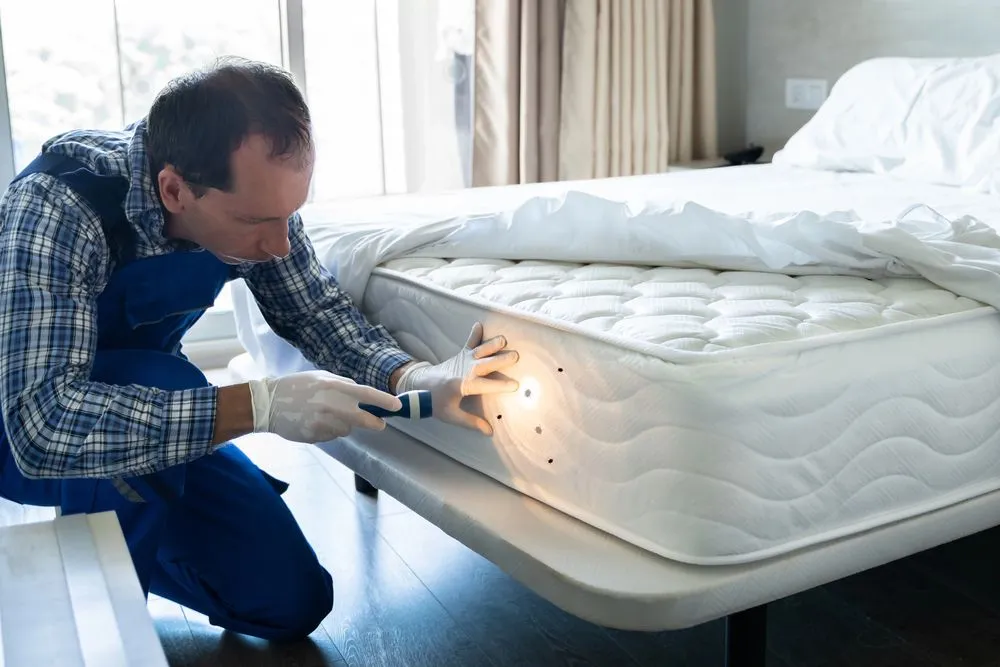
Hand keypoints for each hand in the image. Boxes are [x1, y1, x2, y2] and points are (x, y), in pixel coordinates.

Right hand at [248, 370, 400, 443]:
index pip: (366, 394)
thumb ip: (341, 384)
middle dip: (374, 423)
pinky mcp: (315, 436)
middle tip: (380, 424)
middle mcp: (330, 405)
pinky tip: (315, 422)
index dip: (384, 401)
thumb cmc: (295, 386)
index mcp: (333, 387)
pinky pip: (332, 436)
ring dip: (343, 424)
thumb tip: (361, 393)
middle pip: (363, 419)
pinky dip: (329, 431)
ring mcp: (323, 423)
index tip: (397, 406)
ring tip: (325, 416)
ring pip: (346, 429)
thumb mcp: (320, 377)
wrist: (267, 404)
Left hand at [396, 322, 518, 434]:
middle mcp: (465, 370)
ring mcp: (463, 359)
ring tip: (503, 339)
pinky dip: (474, 333)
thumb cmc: (436, 402)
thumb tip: (489, 431)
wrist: (420, 385)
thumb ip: (471, 422)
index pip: (486, 385)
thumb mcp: (452, 415)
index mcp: (464, 385)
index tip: (515, 385)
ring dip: (491, 344)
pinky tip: (479, 324)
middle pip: (486, 364)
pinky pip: (469, 342)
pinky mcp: (460, 354)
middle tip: (515, 356)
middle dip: (501, 360)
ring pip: (479, 350)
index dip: (501, 385)